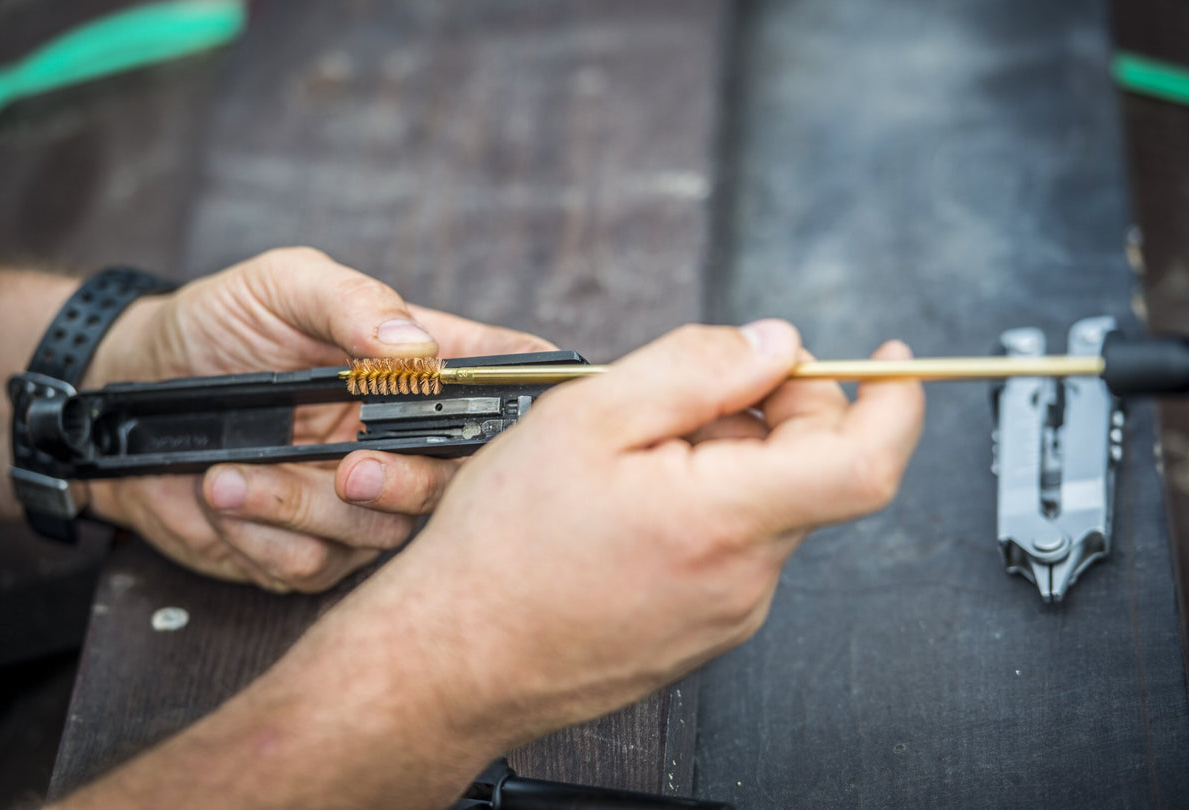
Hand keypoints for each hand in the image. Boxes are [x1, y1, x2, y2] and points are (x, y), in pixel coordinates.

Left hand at [82, 247, 551, 591]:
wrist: (126, 393)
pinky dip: (263, 537)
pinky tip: (223, 494)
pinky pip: (315, 567)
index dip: (530, 407)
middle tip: (350, 467)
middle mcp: (402, 438)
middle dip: (409, 485)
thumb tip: (414, 344)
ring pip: (383, 535)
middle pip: (459, 485)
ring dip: (303, 508)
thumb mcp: (282, 286)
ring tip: (232, 474)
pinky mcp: (311, 548)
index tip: (511, 424)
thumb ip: (351, 302)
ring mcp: (359, 499)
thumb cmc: (217, 326)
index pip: (504, 384)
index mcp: (417, 368)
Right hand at [309, 319, 923, 753]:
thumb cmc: (501, 551)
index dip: (894, 401)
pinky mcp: (703, 633)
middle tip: (688, 393)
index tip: (892, 363)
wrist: (451, 660)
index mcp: (723, 519)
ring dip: (726, 458)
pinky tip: (631, 503)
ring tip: (634, 458)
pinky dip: (707, 504)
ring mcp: (727, 614)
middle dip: (771, 410)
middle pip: (810, 471)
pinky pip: (735, 546)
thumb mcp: (585, 418)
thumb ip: (695, 368)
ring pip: (766, 506)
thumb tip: (772, 343)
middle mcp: (743, 579)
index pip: (865, 460)